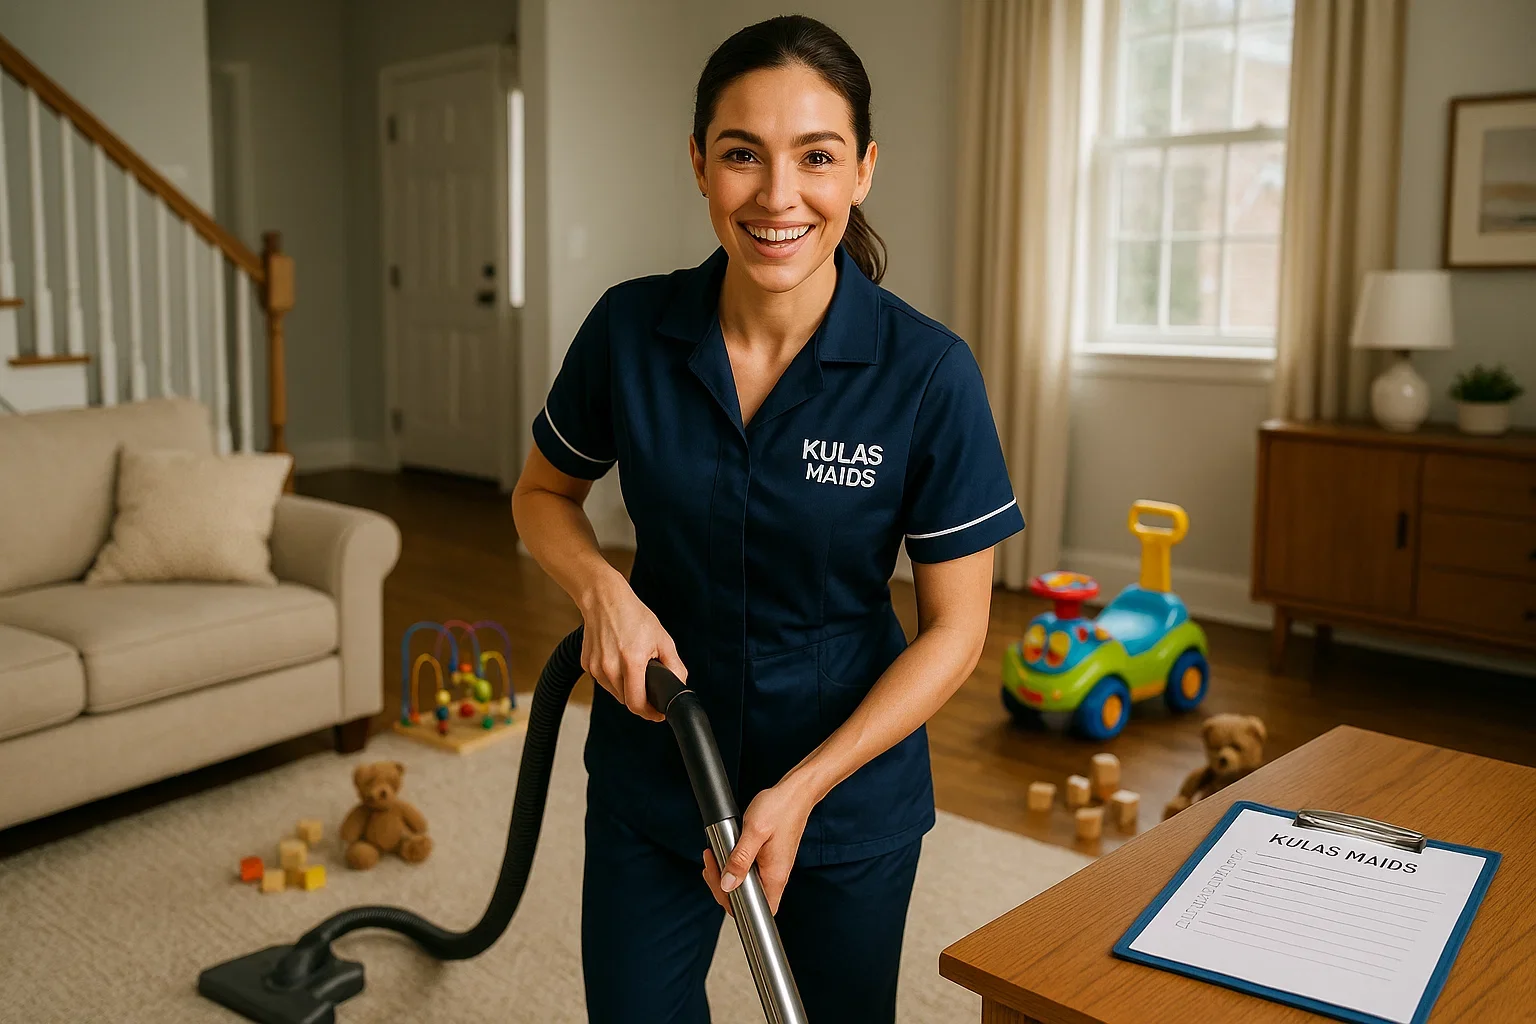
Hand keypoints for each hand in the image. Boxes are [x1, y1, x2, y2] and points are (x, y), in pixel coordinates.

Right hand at [578, 576, 684, 722]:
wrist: (604, 600)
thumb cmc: (634, 616)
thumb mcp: (663, 639)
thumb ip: (674, 666)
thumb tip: (678, 687)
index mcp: (631, 661)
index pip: (637, 704)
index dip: (650, 713)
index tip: (658, 714)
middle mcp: (610, 667)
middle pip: (627, 701)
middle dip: (641, 699)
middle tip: (650, 688)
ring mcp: (596, 667)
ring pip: (615, 693)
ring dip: (627, 689)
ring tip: (634, 669)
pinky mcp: (587, 665)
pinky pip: (605, 683)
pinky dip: (614, 679)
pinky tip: (619, 661)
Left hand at [701, 782, 813, 916]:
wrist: (796, 792)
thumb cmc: (780, 808)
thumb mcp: (755, 831)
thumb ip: (740, 859)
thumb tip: (728, 884)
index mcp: (775, 876)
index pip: (754, 910)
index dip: (732, 904)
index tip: (718, 882)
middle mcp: (775, 877)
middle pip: (746, 900)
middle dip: (722, 886)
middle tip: (711, 864)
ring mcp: (773, 869)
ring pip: (745, 886)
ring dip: (725, 875)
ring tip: (714, 856)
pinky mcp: (769, 860)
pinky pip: (749, 872)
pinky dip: (734, 865)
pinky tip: (726, 852)